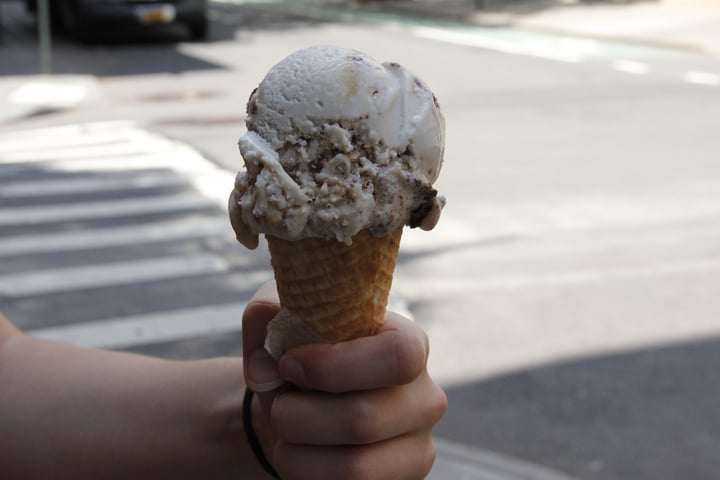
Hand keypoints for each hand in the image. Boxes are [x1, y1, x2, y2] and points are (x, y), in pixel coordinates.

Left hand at [242, 281, 447, 479]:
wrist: (299, 411)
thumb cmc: (297, 359)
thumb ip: (268, 310)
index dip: (335, 365)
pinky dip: (307, 477)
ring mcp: (419, 447)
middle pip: (365, 419)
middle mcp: (426, 397)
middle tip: (280, 405)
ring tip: (285, 434)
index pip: (398, 356)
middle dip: (299, 415)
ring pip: (355, 467)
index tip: (289, 365)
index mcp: (410, 344)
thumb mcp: (279, 323)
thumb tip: (269, 330)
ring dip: (296, 453)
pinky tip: (303, 456)